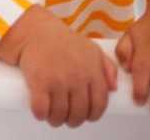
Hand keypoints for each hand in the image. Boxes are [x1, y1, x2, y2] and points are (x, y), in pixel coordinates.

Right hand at [0, 5, 117, 127]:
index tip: (85, 116)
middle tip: (67, 118)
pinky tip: (40, 113)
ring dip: (56, 120)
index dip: (92, 115)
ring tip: (53, 117)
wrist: (35, 29)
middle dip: (73, 120)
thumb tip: (113, 88)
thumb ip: (107, 67)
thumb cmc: (62, 40)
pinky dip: (41, 115)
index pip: (99, 104)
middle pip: (79, 113)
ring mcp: (58, 81)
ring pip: (60, 114)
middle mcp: (77, 78)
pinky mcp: (39, 82)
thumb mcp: (92, 49)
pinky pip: (41, 108)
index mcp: (92, 71)